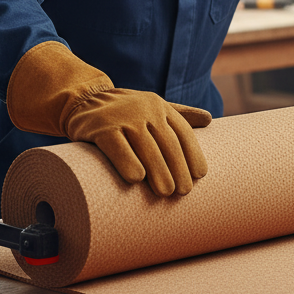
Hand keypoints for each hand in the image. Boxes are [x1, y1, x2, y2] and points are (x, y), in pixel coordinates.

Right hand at [7, 41, 210, 195]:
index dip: (193, 154)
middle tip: (182, 192)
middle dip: (178, 168)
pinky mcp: (100, 128)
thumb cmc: (125, 112)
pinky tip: (136, 179)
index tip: (200, 176)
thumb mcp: (153, 107)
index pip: (182, 132)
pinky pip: (116, 146)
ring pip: (146, 147)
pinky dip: (127, 162)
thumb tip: (209, 119)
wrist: (84, 101)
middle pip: (167, 143)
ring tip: (165, 193)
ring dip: (158, 171)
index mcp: (160, 107)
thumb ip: (179, 114)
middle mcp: (145, 109)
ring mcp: (122, 117)